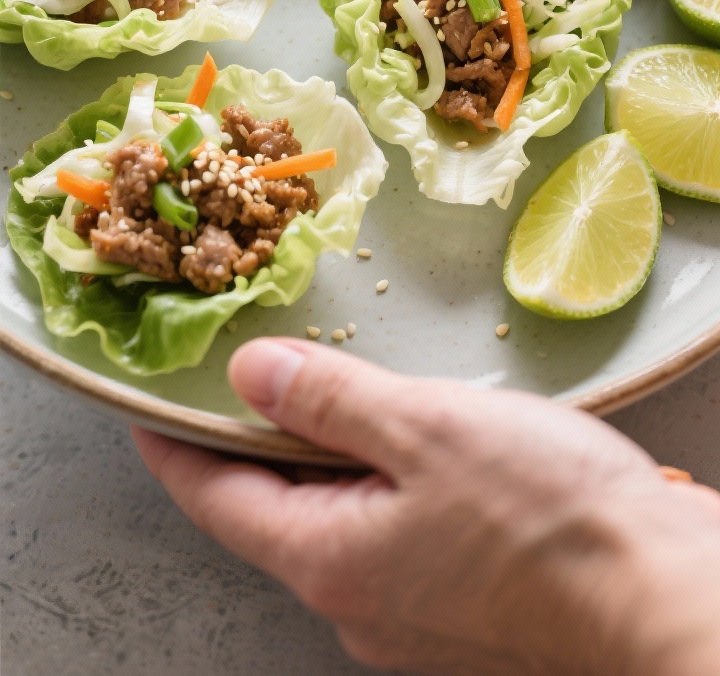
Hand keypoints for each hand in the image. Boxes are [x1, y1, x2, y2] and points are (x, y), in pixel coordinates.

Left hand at [133, 339, 719, 675]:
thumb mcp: (420, 428)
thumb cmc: (543, 515)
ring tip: (342, 395)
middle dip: (258, 445)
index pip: (214, 497)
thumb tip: (250, 374)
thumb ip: (328, 400)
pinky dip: (383, 485)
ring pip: (339, 522)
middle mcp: (357, 603)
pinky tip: (419, 445)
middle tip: (251, 377)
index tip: (146, 410)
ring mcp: (409, 616)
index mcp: (327, 559)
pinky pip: (392, 537)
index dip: (174, 446)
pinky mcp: (460, 609)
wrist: (657, 596)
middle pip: (274, 511)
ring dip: (329, 461)